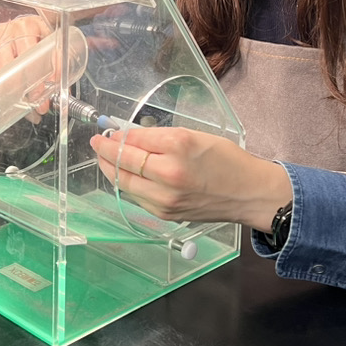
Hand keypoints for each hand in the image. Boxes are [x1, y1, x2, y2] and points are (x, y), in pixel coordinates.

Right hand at [0, 15, 54, 120]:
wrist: (25, 29)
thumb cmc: (39, 37)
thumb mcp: (53, 45)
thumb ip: (57, 62)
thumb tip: (55, 84)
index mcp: (25, 27)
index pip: (27, 57)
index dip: (33, 79)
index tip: (38, 95)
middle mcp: (3, 31)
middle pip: (6, 66)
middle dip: (17, 89)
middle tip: (28, 103)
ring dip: (2, 91)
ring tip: (15, 102)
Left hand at [89, 125, 292, 228]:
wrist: (248, 193)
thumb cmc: (226, 160)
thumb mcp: (195, 136)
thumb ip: (161, 137)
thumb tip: (131, 137)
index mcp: (177, 147)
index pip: (135, 140)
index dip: (116, 135)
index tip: (107, 131)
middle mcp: (168, 174)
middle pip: (123, 162)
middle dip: (105, 151)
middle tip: (97, 143)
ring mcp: (165, 198)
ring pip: (124, 183)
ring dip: (111, 169)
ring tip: (106, 158)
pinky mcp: (165, 214)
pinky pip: (136, 197)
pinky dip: (126, 184)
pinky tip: (125, 175)